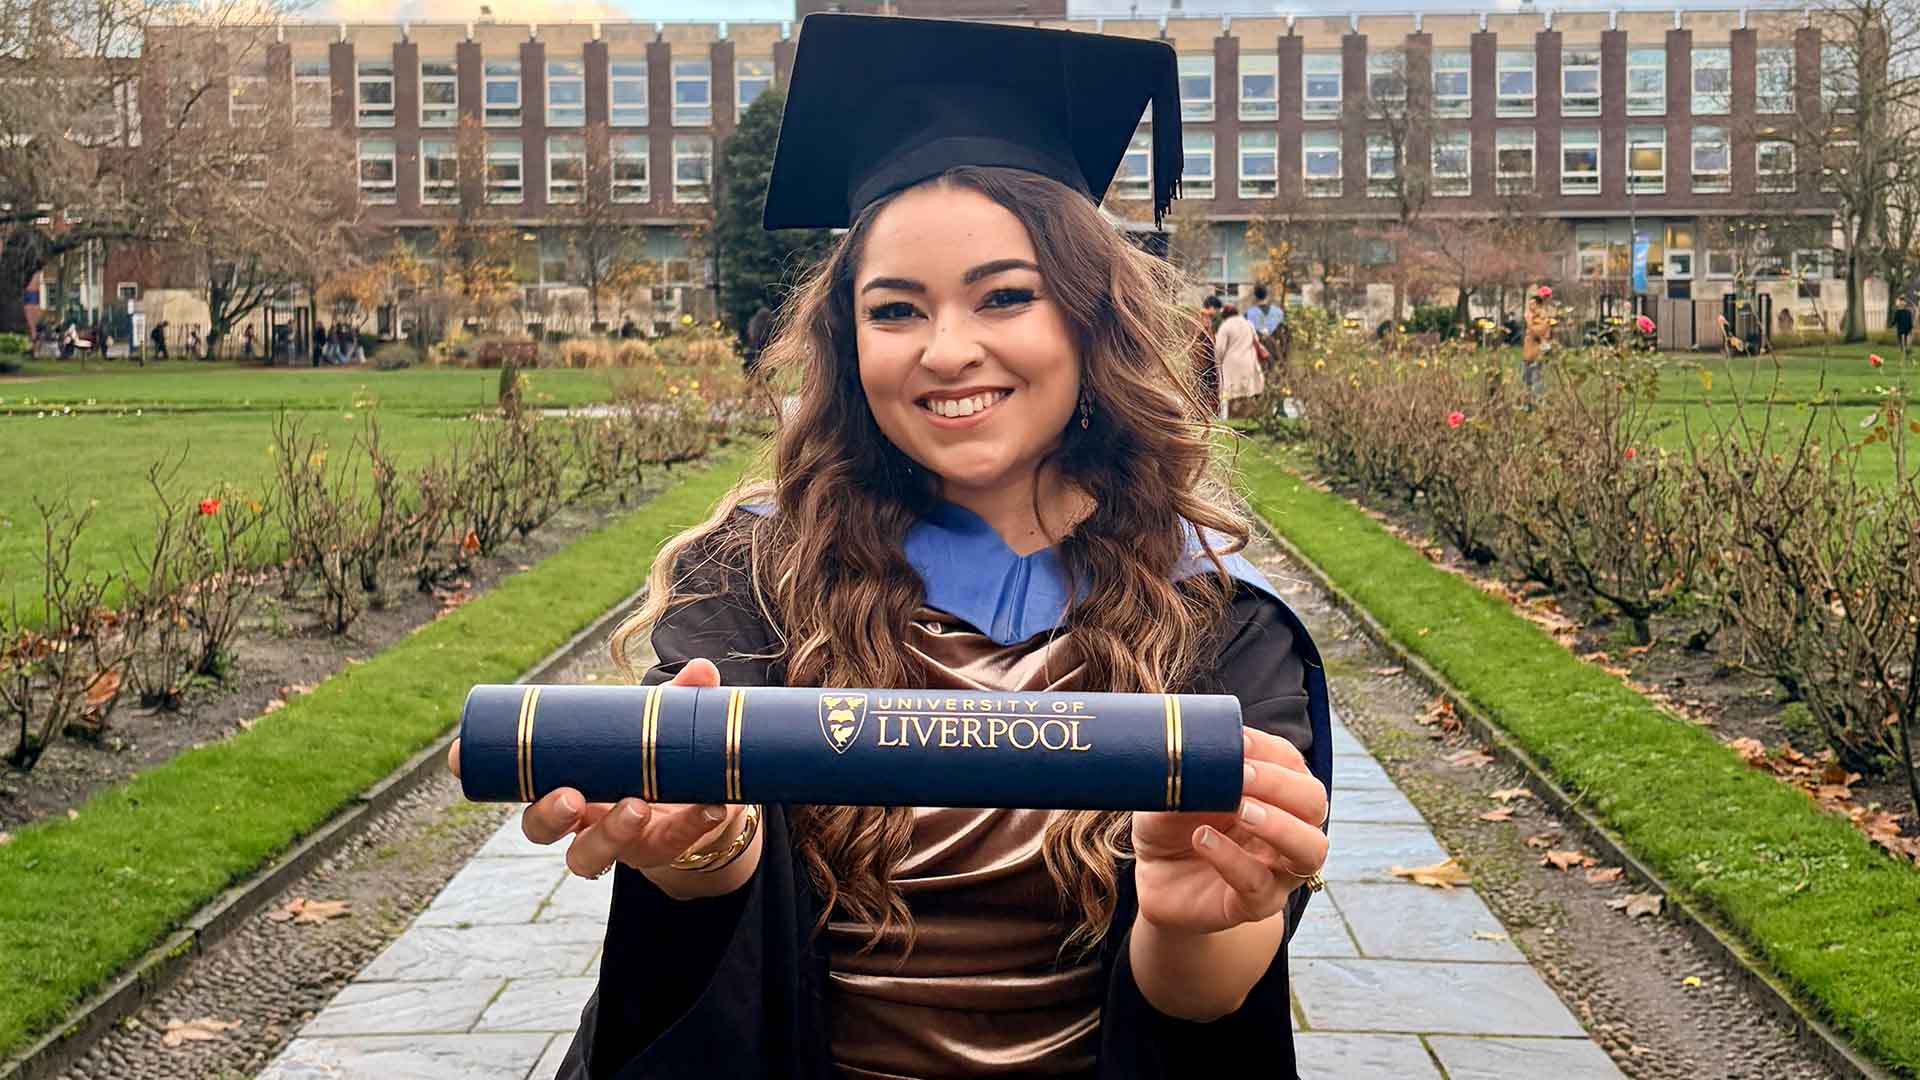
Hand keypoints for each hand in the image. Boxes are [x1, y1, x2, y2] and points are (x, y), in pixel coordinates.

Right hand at [445, 659, 735, 879]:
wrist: (703, 811)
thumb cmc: (659, 761)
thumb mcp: (661, 727)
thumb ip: (679, 700)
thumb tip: (701, 669)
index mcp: (561, 780)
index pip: (506, 779)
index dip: (472, 768)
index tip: (457, 755)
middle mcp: (576, 819)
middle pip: (538, 829)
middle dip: (548, 814)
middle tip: (573, 795)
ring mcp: (612, 842)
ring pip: (588, 856)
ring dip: (611, 832)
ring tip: (638, 806)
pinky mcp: (656, 854)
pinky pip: (668, 848)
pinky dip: (691, 825)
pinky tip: (711, 806)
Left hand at [1130, 728, 1328, 935]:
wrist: (1152, 877)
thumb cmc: (1173, 823)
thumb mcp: (1176, 788)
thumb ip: (1192, 768)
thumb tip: (1198, 741)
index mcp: (1276, 792)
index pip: (1291, 763)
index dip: (1267, 749)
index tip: (1236, 740)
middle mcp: (1289, 829)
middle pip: (1314, 802)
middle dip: (1280, 783)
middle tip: (1242, 775)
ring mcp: (1278, 870)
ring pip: (1310, 849)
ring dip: (1279, 824)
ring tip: (1241, 810)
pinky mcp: (1255, 905)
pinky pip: (1259, 886)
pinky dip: (1233, 860)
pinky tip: (1203, 840)